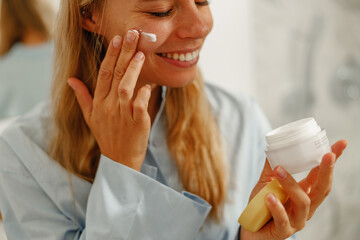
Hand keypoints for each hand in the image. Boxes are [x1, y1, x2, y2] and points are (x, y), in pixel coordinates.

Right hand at [67, 30, 150, 170]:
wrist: (120, 160)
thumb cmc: (107, 136)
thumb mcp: (90, 117)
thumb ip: (82, 97)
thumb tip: (71, 80)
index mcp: (98, 103)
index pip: (104, 74)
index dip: (110, 56)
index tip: (116, 39)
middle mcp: (109, 107)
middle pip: (116, 76)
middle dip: (123, 53)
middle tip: (131, 35)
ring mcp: (123, 115)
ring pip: (126, 88)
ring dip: (133, 70)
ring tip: (140, 54)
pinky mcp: (137, 123)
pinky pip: (140, 104)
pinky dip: (143, 94)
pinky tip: (148, 84)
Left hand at [241, 140, 347, 239]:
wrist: (251, 229)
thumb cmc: (261, 206)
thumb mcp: (266, 183)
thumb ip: (270, 168)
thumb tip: (273, 148)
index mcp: (305, 193)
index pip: (321, 175)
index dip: (331, 160)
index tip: (340, 144)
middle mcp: (306, 207)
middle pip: (322, 189)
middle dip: (327, 171)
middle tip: (327, 155)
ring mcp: (297, 220)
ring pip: (303, 202)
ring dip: (291, 184)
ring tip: (278, 170)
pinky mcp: (284, 230)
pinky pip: (283, 218)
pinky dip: (276, 206)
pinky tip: (269, 197)